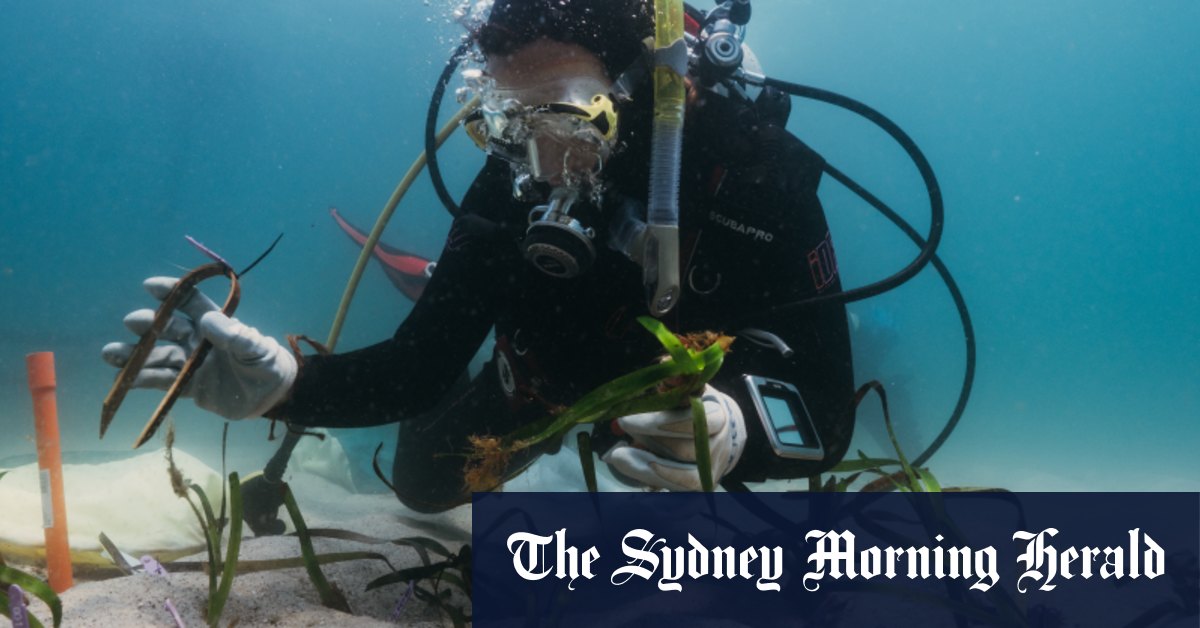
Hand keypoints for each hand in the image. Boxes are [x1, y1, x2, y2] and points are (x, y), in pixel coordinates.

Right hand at [101, 276, 297, 419]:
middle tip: (132, 322)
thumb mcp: (256, 349)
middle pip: (168, 328)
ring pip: (158, 356)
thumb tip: (207, 320)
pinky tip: (122, 381)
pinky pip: (162, 383)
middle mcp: (197, 340)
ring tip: (109, 354)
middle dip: (149, 325)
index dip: (171, 292)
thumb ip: (234, 335)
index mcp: (214, 324)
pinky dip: (142, 381)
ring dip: (135, 355)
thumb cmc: (267, 364)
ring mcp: (190, 364)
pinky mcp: (188, 387)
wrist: (272, 396)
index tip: (150, 286)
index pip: (190, 302)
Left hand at [602, 385, 745, 490]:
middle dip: (648, 441)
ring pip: (682, 477)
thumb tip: (665, 359)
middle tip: (620, 429)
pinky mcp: (701, 489)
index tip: (626, 419)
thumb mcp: (692, 386)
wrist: (725, 435)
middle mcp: (719, 447)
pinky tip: (633, 478)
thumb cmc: (700, 406)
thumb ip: (678, 375)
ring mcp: (712, 471)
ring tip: (617, 455)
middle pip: (684, 450)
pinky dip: (654, 487)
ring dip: (644, 467)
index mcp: (718, 416)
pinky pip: (679, 496)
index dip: (658, 422)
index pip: (693, 421)